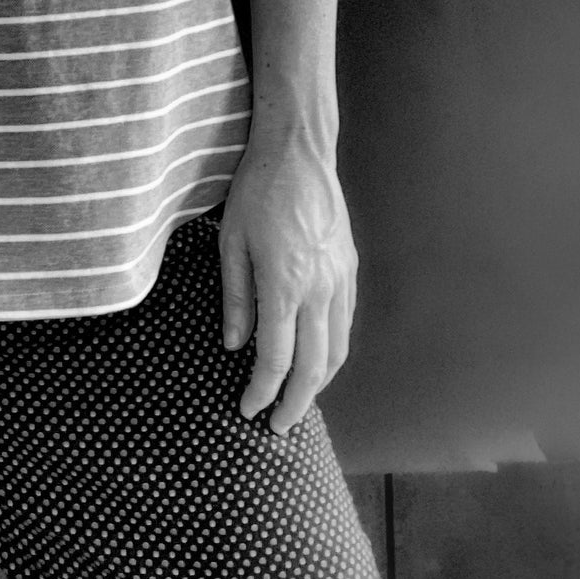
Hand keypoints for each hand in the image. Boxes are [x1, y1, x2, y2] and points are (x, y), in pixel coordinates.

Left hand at [218, 140, 357, 434]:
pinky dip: (333, 352)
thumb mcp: (230, 242)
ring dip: (319, 383)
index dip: (261, 391)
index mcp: (285, 285)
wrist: (298, 151)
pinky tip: (318, 359)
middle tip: (277, 427)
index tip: (247, 410)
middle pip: (313, 367)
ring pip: (337, 350)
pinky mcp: (349, 268)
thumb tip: (233, 345)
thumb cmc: (257, 190)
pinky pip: (346, 323)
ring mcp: (340, 280)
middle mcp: (319, 289)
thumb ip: (235, 297)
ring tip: (298, 402)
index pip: (276, 359)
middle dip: (295, 404)